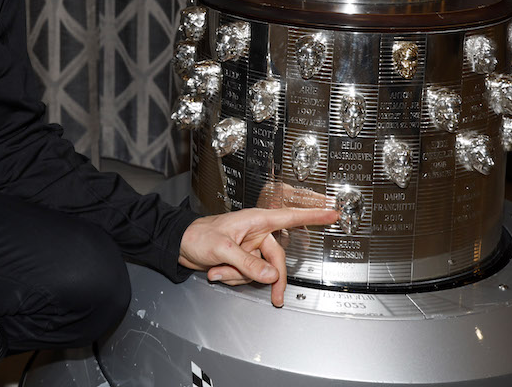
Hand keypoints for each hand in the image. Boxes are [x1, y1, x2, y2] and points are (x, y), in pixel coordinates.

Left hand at [178, 207, 337, 306]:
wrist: (180, 245)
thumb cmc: (197, 236)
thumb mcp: (222, 249)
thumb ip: (248, 263)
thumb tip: (272, 275)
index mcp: (255, 220)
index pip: (289, 217)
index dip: (312, 216)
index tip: (332, 213)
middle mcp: (256, 233)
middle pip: (277, 260)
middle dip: (270, 279)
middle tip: (276, 297)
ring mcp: (250, 248)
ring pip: (261, 272)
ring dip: (240, 276)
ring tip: (218, 269)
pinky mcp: (243, 260)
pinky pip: (249, 276)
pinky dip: (234, 278)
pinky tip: (217, 271)